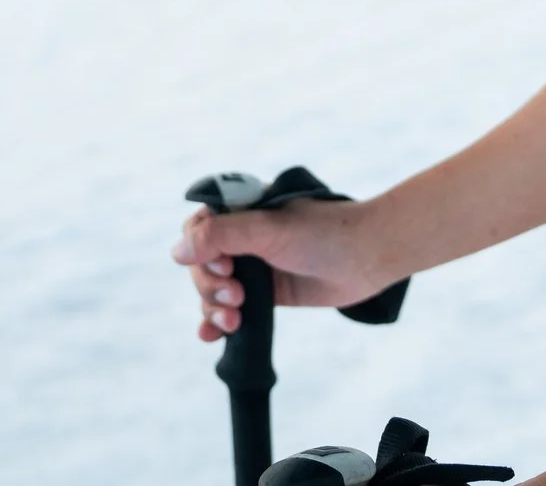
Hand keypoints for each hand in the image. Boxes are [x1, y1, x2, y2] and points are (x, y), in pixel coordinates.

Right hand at [169, 196, 399, 341]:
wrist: (369, 257)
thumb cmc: (325, 233)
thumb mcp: (269, 230)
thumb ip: (222, 236)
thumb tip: (176, 252)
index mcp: (243, 209)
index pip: (199, 227)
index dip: (200, 250)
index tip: (223, 265)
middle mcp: (245, 236)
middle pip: (202, 264)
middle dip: (210, 285)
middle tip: (236, 296)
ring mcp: (256, 266)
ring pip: (214, 289)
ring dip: (213, 306)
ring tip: (234, 320)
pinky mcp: (267, 294)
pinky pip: (231, 309)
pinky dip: (216, 322)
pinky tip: (210, 336)